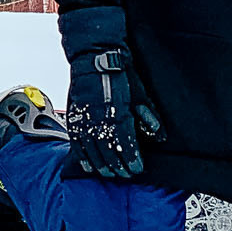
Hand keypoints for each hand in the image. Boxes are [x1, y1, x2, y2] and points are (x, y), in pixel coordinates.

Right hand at [60, 7, 158, 180]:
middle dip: (117, 166)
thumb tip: (158, 135)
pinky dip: (81, 154)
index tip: (136, 168)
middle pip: (107, 150)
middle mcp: (99, 117)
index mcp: (117, 111)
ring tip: (107, 173)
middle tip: (124, 175)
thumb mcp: (139, 93)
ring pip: (91, 148)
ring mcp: (83, 116)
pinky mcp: (73, 114)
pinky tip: (87, 163)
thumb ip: (147, 116)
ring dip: (100, 164)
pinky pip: (76, 140)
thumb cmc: (118, 72)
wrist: (95, 55)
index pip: (125, 143)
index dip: (131, 159)